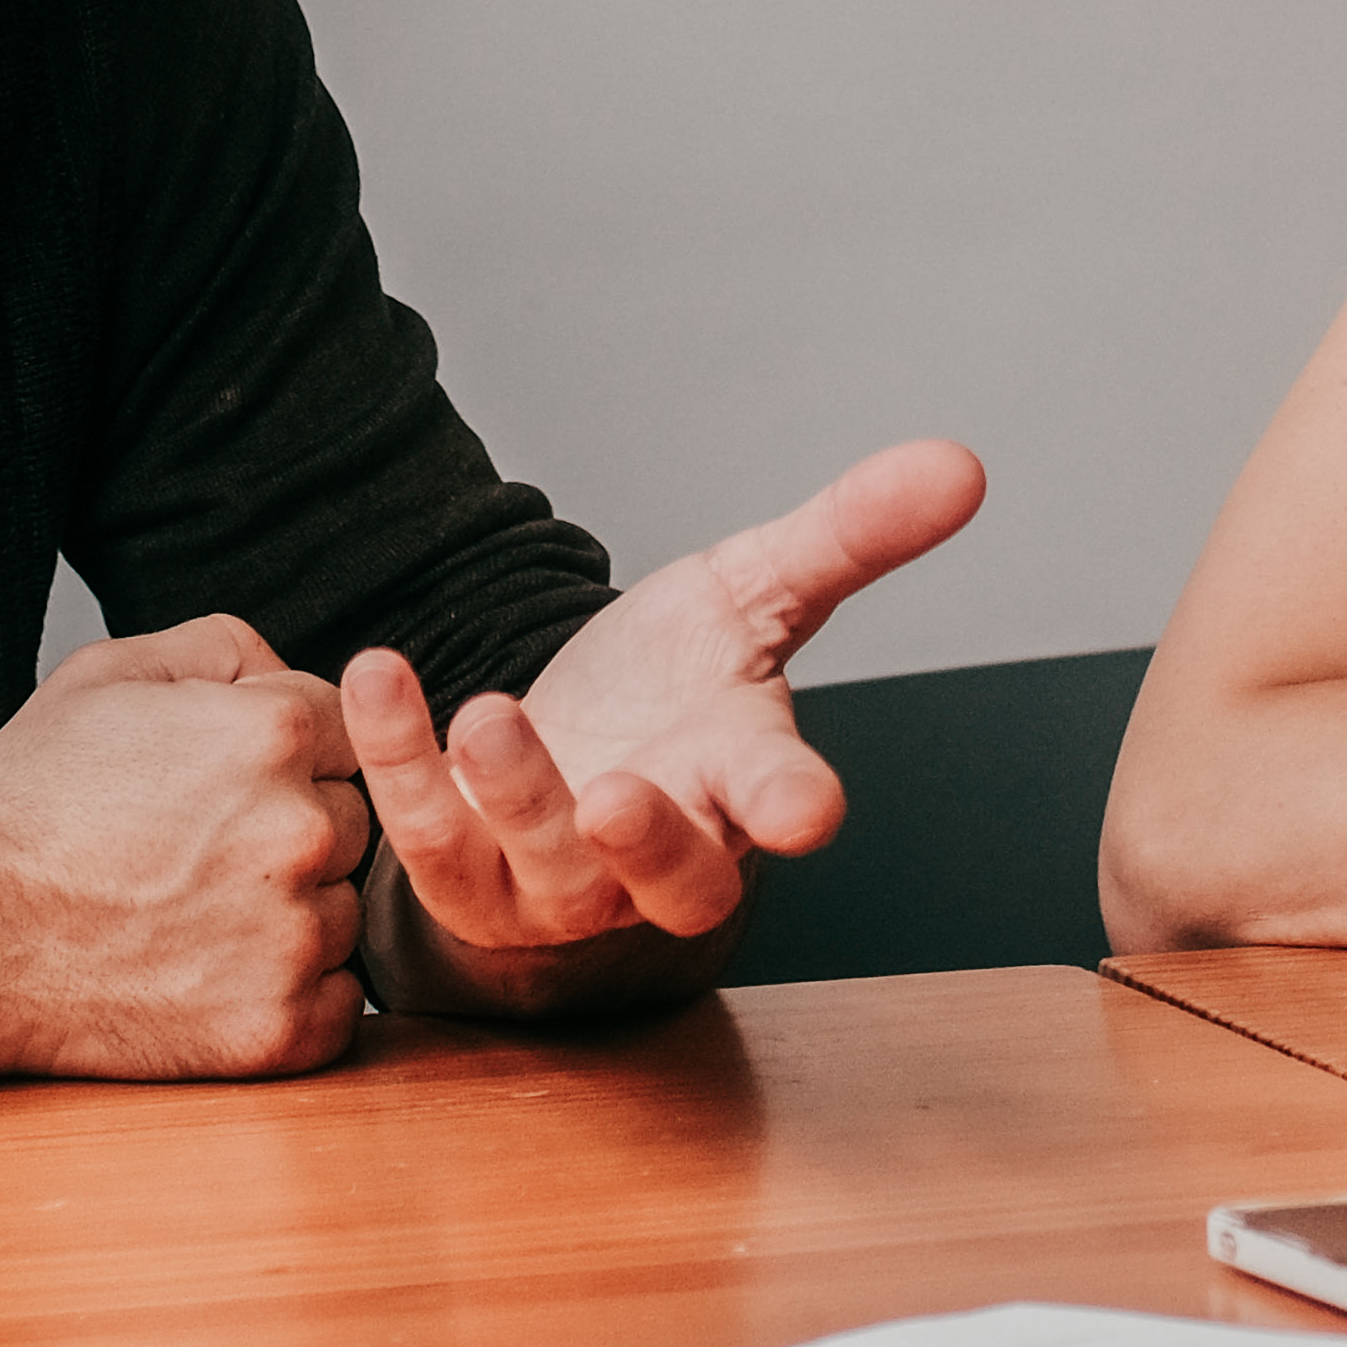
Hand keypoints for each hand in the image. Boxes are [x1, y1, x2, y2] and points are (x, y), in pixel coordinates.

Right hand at [0, 617, 372, 1077]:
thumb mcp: (107, 675)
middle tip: (198, 853)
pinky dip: (292, 992)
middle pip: (351, 820)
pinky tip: (214, 973)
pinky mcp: (279, 1028)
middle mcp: (299, 832)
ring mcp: (292, 937)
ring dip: (291, 913)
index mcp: (272, 735)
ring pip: (342, 910)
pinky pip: (338, 1002)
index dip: (281, 755)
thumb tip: (286, 670)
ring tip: (193, 914)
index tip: (218, 786)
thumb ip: (222, 649)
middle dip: (290, 830)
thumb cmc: (27, 808)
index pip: (344, 730)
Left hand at [351, 437, 984, 983]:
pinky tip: (383, 673)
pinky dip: (401, 759)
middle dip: (648, 844)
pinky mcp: (464, 872)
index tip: (807, 813)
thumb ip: (851, 535)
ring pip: (545, 866)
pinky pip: (426, 836)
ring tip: (488, 714)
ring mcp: (559, 875)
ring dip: (514, 795)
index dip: (792, 807)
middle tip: (614, 796)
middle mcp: (659, 846)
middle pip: (674, 883)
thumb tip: (963, 463)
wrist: (562, 744)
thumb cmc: (670, 686)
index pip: (779, 799)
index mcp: (740, 779)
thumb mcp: (754, 593)